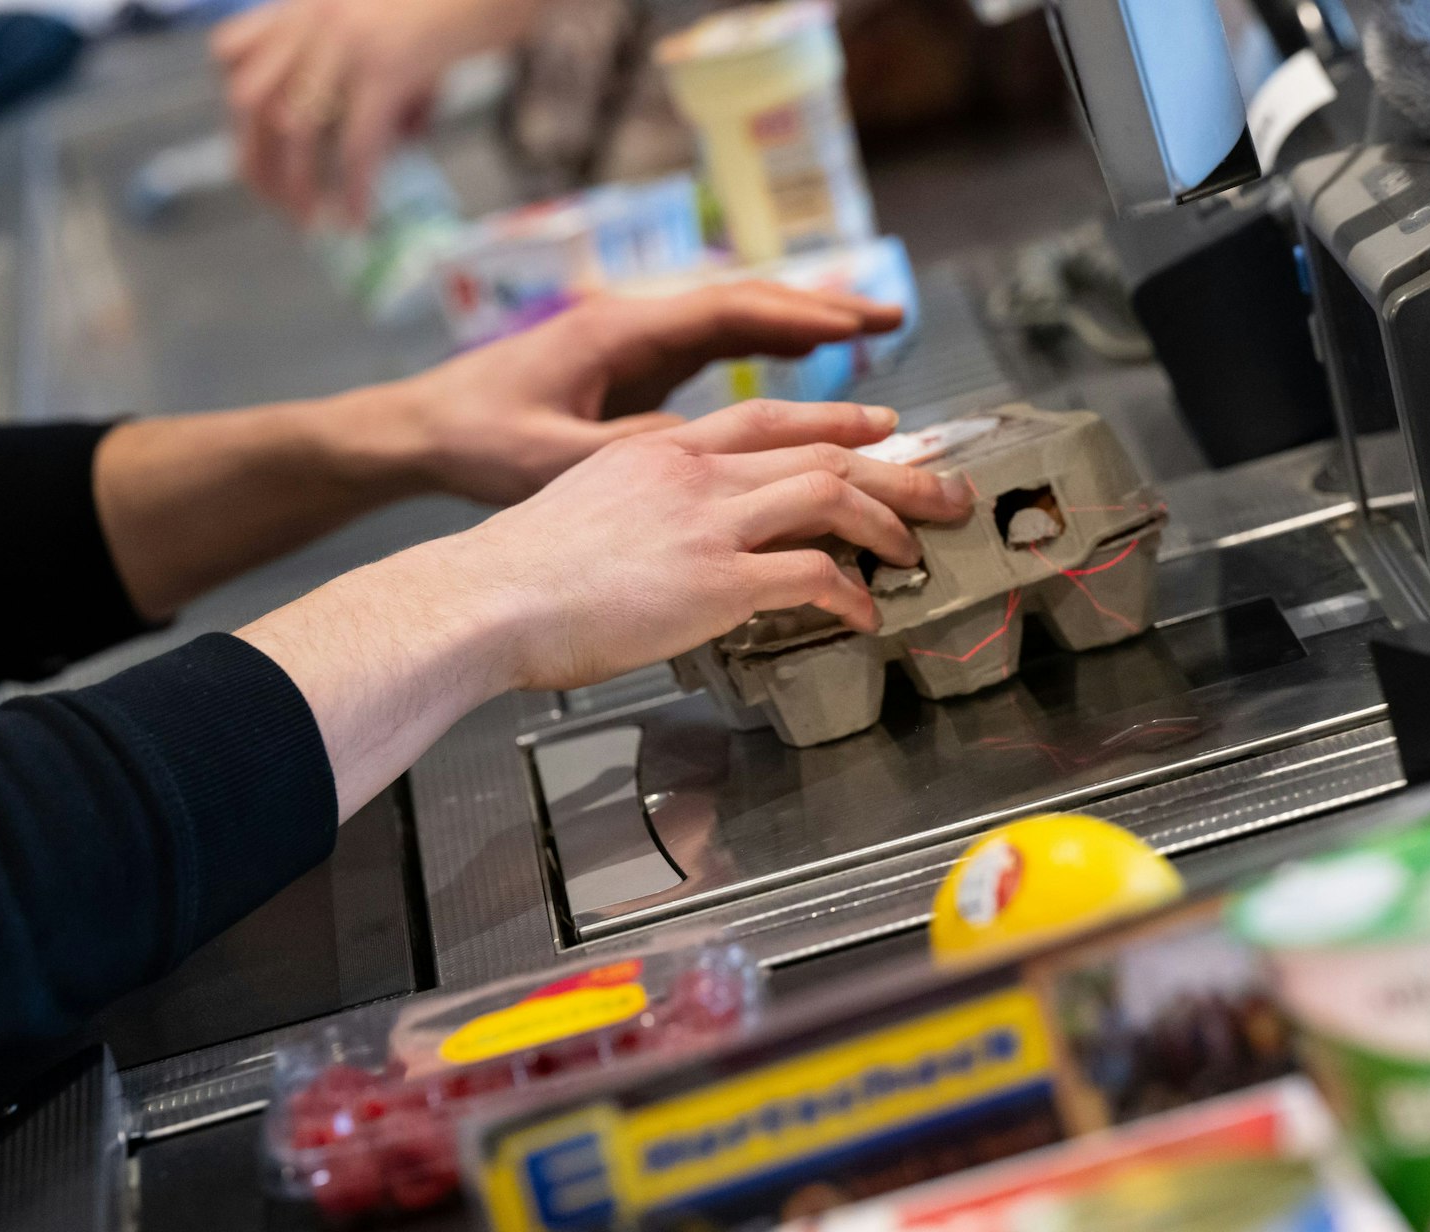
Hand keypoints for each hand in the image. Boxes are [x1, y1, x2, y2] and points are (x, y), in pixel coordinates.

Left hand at [212, 0, 542, 224]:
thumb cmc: (454, 2)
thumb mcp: (392, 28)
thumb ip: (377, 73)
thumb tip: (400, 137)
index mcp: (305, 5)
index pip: (232, 54)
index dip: (236, 111)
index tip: (256, 150)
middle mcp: (313, 18)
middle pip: (251, 100)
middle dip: (257, 162)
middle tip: (280, 205)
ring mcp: (346, 42)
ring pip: (296, 128)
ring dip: (299, 185)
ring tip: (314, 221)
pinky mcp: (386, 67)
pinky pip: (357, 141)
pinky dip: (354, 186)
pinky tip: (359, 216)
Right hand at [238, 401, 975, 818]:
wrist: (484, 599)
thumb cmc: (516, 575)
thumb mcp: (585, 510)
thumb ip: (642, 512)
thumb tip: (668, 547)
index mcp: (661, 449)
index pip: (770, 418)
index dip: (836, 418)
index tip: (881, 424)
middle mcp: (695, 472)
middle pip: (823, 450)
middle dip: (897, 469)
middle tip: (946, 487)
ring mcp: (709, 522)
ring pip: (832, 496)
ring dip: (890, 522)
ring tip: (922, 548)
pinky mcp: (716, 580)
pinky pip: (812, 577)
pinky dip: (851, 593)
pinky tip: (865, 614)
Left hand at [385, 283, 908, 505]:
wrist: (421, 430)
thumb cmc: (477, 442)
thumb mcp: (558, 457)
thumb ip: (638, 454)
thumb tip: (715, 457)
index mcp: (623, 333)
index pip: (731, 311)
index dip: (802, 318)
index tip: (859, 328)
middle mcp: (636, 324)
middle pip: (747, 304)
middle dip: (822, 311)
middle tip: (892, 318)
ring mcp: (636, 343)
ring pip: (735, 323)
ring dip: (801, 327)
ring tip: (869, 337)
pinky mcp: (633, 369)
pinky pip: (716, 350)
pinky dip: (766, 351)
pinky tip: (803, 370)